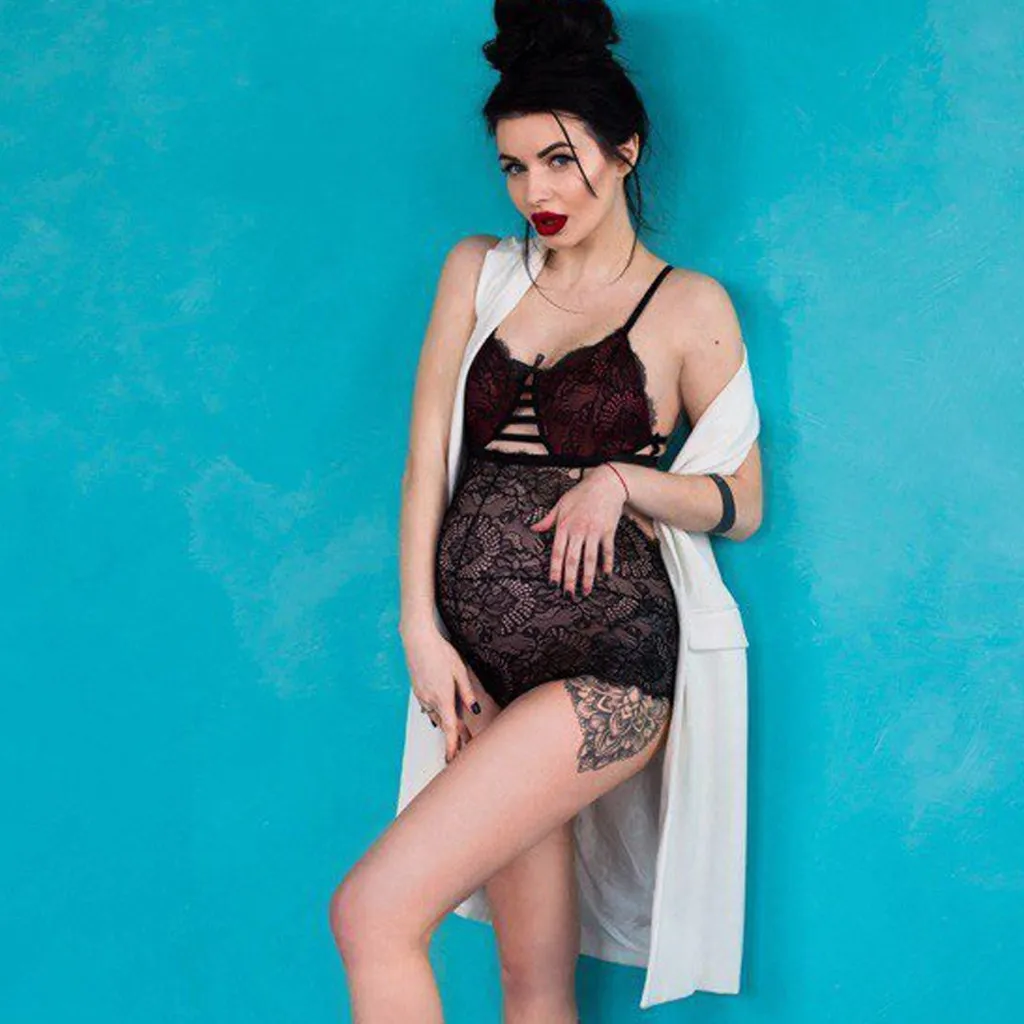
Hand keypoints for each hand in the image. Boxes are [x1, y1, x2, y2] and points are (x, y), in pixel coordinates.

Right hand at [401, 622, 480, 763]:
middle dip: (455, 738)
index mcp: (443, 697)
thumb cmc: (440, 652)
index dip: (452, 746)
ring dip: (447, 726)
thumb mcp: (459, 671)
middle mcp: (430, 700)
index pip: (450, 729)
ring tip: (459, 734)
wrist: (417, 640)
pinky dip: (437, 714)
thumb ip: (467, 692)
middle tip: (466, 748)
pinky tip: (442, 715)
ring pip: (436, 717)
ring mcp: (422, 696)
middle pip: (444, 725)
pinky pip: (429, 708)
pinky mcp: (418, 690)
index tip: (452, 760)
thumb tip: (474, 709)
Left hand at [530, 463, 628, 596]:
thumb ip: (547, 519)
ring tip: (586, 591)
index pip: (557, 552)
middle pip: (572, 559)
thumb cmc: (581, 493)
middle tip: (568, 596)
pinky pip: (607, 551)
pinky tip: (605, 576)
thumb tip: (534, 529)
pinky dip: (607, 564)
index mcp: (564, 526)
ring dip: (588, 577)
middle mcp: (578, 530)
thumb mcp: (561, 504)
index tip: (552, 585)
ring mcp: (594, 531)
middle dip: (570, 580)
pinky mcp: (608, 530)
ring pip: (590, 558)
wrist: (606, 483)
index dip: (554, 570)